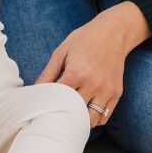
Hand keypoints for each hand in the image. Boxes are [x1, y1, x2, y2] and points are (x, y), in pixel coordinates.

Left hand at [35, 9, 135, 127]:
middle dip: (62, 114)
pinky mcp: (116, 93)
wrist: (113, 32)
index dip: (48, 104)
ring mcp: (106, 90)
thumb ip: (47, 73)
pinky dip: (94, 119)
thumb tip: (35, 90)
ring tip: (71, 115)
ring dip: (80, 120)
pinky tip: (85, 112)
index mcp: (76, 73)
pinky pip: (104, 117)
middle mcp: (93, 84)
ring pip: (91, 120)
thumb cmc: (85, 40)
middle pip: (73, 112)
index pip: (58, 99)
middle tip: (55, 114)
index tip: (43, 106)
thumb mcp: (62, 52)